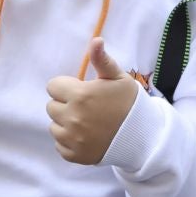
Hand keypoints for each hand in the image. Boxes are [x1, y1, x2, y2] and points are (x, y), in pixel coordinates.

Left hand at [45, 38, 139, 165]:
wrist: (143, 136)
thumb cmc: (129, 103)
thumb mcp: (118, 78)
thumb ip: (102, 60)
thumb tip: (96, 40)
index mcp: (80, 95)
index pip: (53, 87)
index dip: (66, 87)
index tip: (81, 91)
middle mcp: (72, 118)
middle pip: (51, 107)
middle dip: (65, 104)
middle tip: (86, 107)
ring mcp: (73, 139)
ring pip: (54, 126)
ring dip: (66, 124)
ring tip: (87, 123)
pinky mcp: (75, 156)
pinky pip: (60, 146)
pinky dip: (69, 142)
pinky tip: (86, 137)